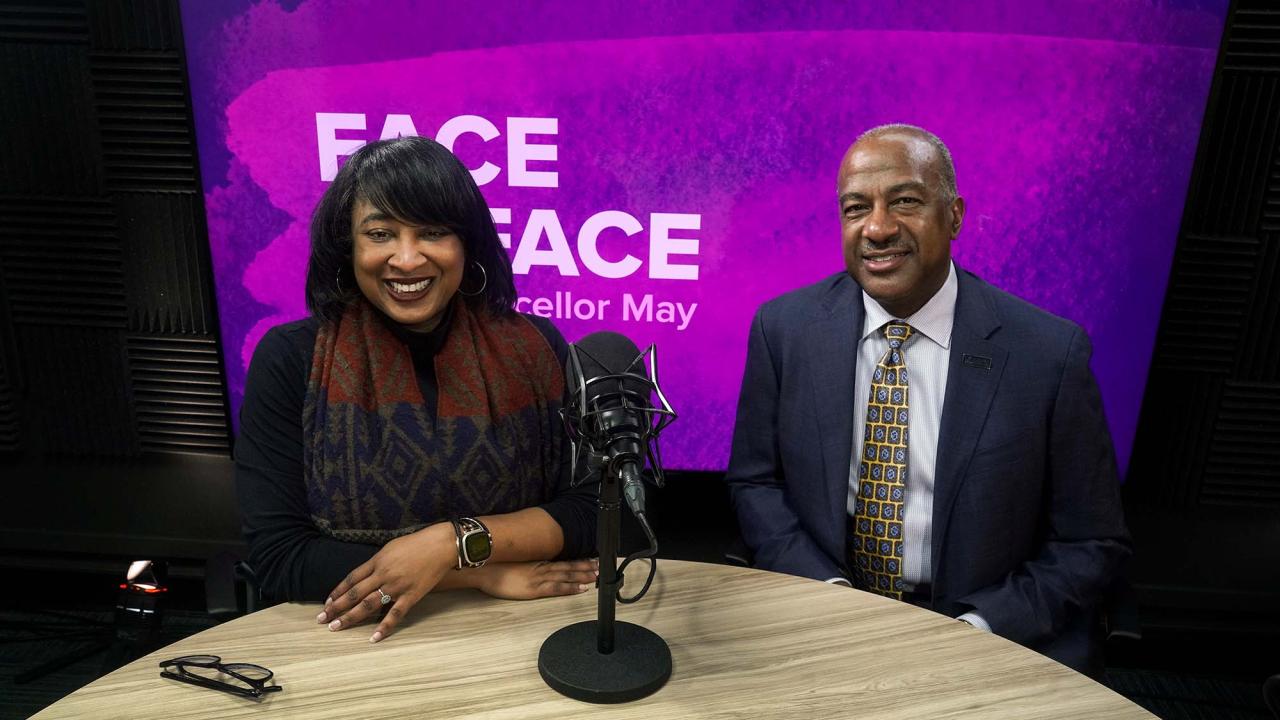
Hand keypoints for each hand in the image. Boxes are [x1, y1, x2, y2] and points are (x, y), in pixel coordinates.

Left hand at [316, 522, 454, 642]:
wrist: (441, 545)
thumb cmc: (417, 543)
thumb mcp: (391, 547)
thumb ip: (378, 561)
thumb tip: (366, 573)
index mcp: (377, 561)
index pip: (351, 579)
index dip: (338, 591)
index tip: (327, 602)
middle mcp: (383, 575)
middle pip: (355, 594)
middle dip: (336, 607)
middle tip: (322, 619)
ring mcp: (396, 586)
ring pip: (369, 605)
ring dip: (351, 617)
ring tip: (336, 627)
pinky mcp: (411, 596)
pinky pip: (395, 614)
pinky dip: (384, 627)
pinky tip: (373, 638)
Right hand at [476, 559, 598, 599]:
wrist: (483, 568)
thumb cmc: (494, 565)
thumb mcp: (513, 560)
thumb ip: (525, 562)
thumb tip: (531, 563)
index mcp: (537, 561)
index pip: (562, 560)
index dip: (578, 560)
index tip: (591, 558)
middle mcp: (541, 567)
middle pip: (568, 566)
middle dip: (585, 567)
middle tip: (600, 566)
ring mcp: (539, 577)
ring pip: (567, 576)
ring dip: (583, 575)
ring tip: (596, 575)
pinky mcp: (534, 589)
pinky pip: (557, 588)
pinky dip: (571, 588)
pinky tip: (582, 589)